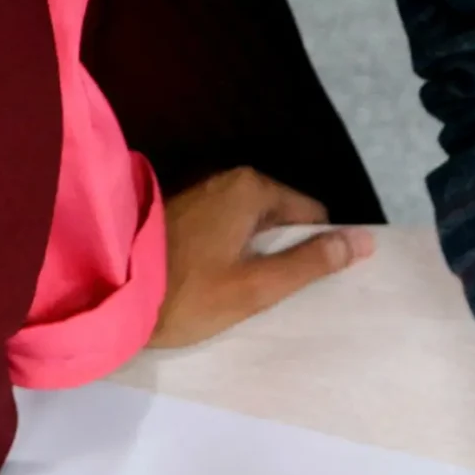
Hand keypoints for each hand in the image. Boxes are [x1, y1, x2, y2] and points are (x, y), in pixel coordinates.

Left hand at [147, 167, 373, 348]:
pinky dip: (231, 251)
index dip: (315, 252)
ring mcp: (202, 193)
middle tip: (270, 293)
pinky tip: (216, 281)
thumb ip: (312, 263)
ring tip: (243, 291)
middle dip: (284, 252)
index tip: (300, 285)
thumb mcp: (258, 286)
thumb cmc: (188, 293)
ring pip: (253, 225)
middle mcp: (229, 180)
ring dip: (256, 255)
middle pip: (282, 219)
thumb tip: (364, 242)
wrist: (110, 292)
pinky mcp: (182, 211)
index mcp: (253, 189)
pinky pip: (227, 228)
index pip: (312, 216)